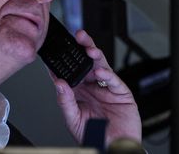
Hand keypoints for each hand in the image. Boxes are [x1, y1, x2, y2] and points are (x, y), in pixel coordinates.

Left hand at [49, 30, 141, 145]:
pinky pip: (114, 81)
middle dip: (84, 48)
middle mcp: (93, 87)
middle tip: (78, 37)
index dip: (65, 60)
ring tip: (89, 49)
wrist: (112, 147)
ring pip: (102, 66)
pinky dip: (108, 75)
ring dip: (96, 56)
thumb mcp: (73, 120)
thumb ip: (65, 102)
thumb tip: (58, 83)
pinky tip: (101, 72)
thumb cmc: (93, 136)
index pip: (71, 71)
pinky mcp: (121, 93)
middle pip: (88, 62)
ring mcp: (107, 88)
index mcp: (79, 92)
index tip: (57, 49)